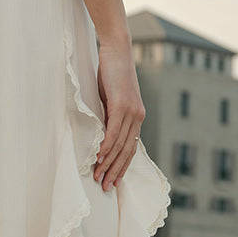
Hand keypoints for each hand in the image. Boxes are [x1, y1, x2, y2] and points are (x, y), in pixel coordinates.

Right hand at [93, 37, 145, 190]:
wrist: (117, 50)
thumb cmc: (111, 72)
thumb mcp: (110, 98)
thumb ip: (109, 115)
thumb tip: (100, 131)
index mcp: (136, 117)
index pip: (130, 147)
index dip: (122, 166)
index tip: (114, 180)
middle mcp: (138, 116)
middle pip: (127, 151)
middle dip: (115, 171)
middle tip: (105, 186)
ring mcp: (132, 111)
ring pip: (120, 144)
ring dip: (109, 163)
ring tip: (99, 176)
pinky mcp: (122, 104)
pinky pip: (113, 131)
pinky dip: (107, 146)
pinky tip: (99, 157)